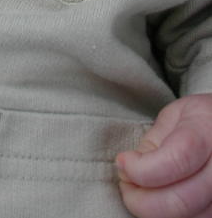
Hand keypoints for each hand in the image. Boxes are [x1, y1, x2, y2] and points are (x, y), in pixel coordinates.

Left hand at [117, 94, 211, 217]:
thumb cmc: (200, 119)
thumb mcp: (174, 117)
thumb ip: (153, 143)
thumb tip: (127, 170)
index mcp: (207, 133)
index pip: (175, 160)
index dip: (141, 169)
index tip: (122, 162)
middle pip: (181, 201)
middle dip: (141, 200)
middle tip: (124, 183)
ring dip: (153, 211)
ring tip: (139, 190)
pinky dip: (168, 216)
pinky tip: (157, 199)